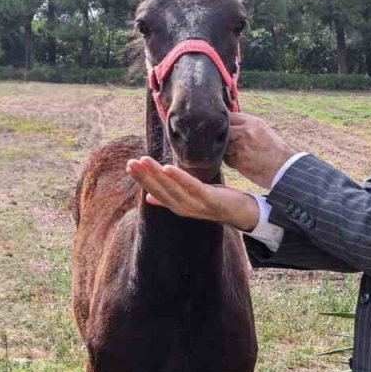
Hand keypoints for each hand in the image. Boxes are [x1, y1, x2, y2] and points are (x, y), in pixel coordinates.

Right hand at [125, 157, 260, 230]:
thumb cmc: (214, 201)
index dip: (142, 180)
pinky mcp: (209, 199)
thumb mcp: (190, 197)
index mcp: (177, 205)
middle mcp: (184, 207)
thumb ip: (169, 197)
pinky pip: (191, 186)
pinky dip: (179, 177)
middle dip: (144, 176)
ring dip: (156, 174)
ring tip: (145, 160)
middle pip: (160, 190)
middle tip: (131, 162)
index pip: (154, 191)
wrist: (241, 211)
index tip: (129, 166)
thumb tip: (148, 197)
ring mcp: (196, 205)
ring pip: (172, 188)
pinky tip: (167, 167)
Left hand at [225, 113, 297, 188]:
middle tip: (230, 142)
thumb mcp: (262, 130)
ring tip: (238, 153)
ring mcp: (241, 147)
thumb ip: (245, 125)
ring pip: (223, 145)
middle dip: (223, 136)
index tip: (226, 128)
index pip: (229, 117)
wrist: (284, 167)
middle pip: (223, 130)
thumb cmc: (274, 149)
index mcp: (252, 122)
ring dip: (226, 150)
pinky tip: (242, 161)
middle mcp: (245, 132)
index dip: (225, 123)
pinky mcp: (238, 161)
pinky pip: (226, 159)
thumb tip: (227, 123)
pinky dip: (231, 160)